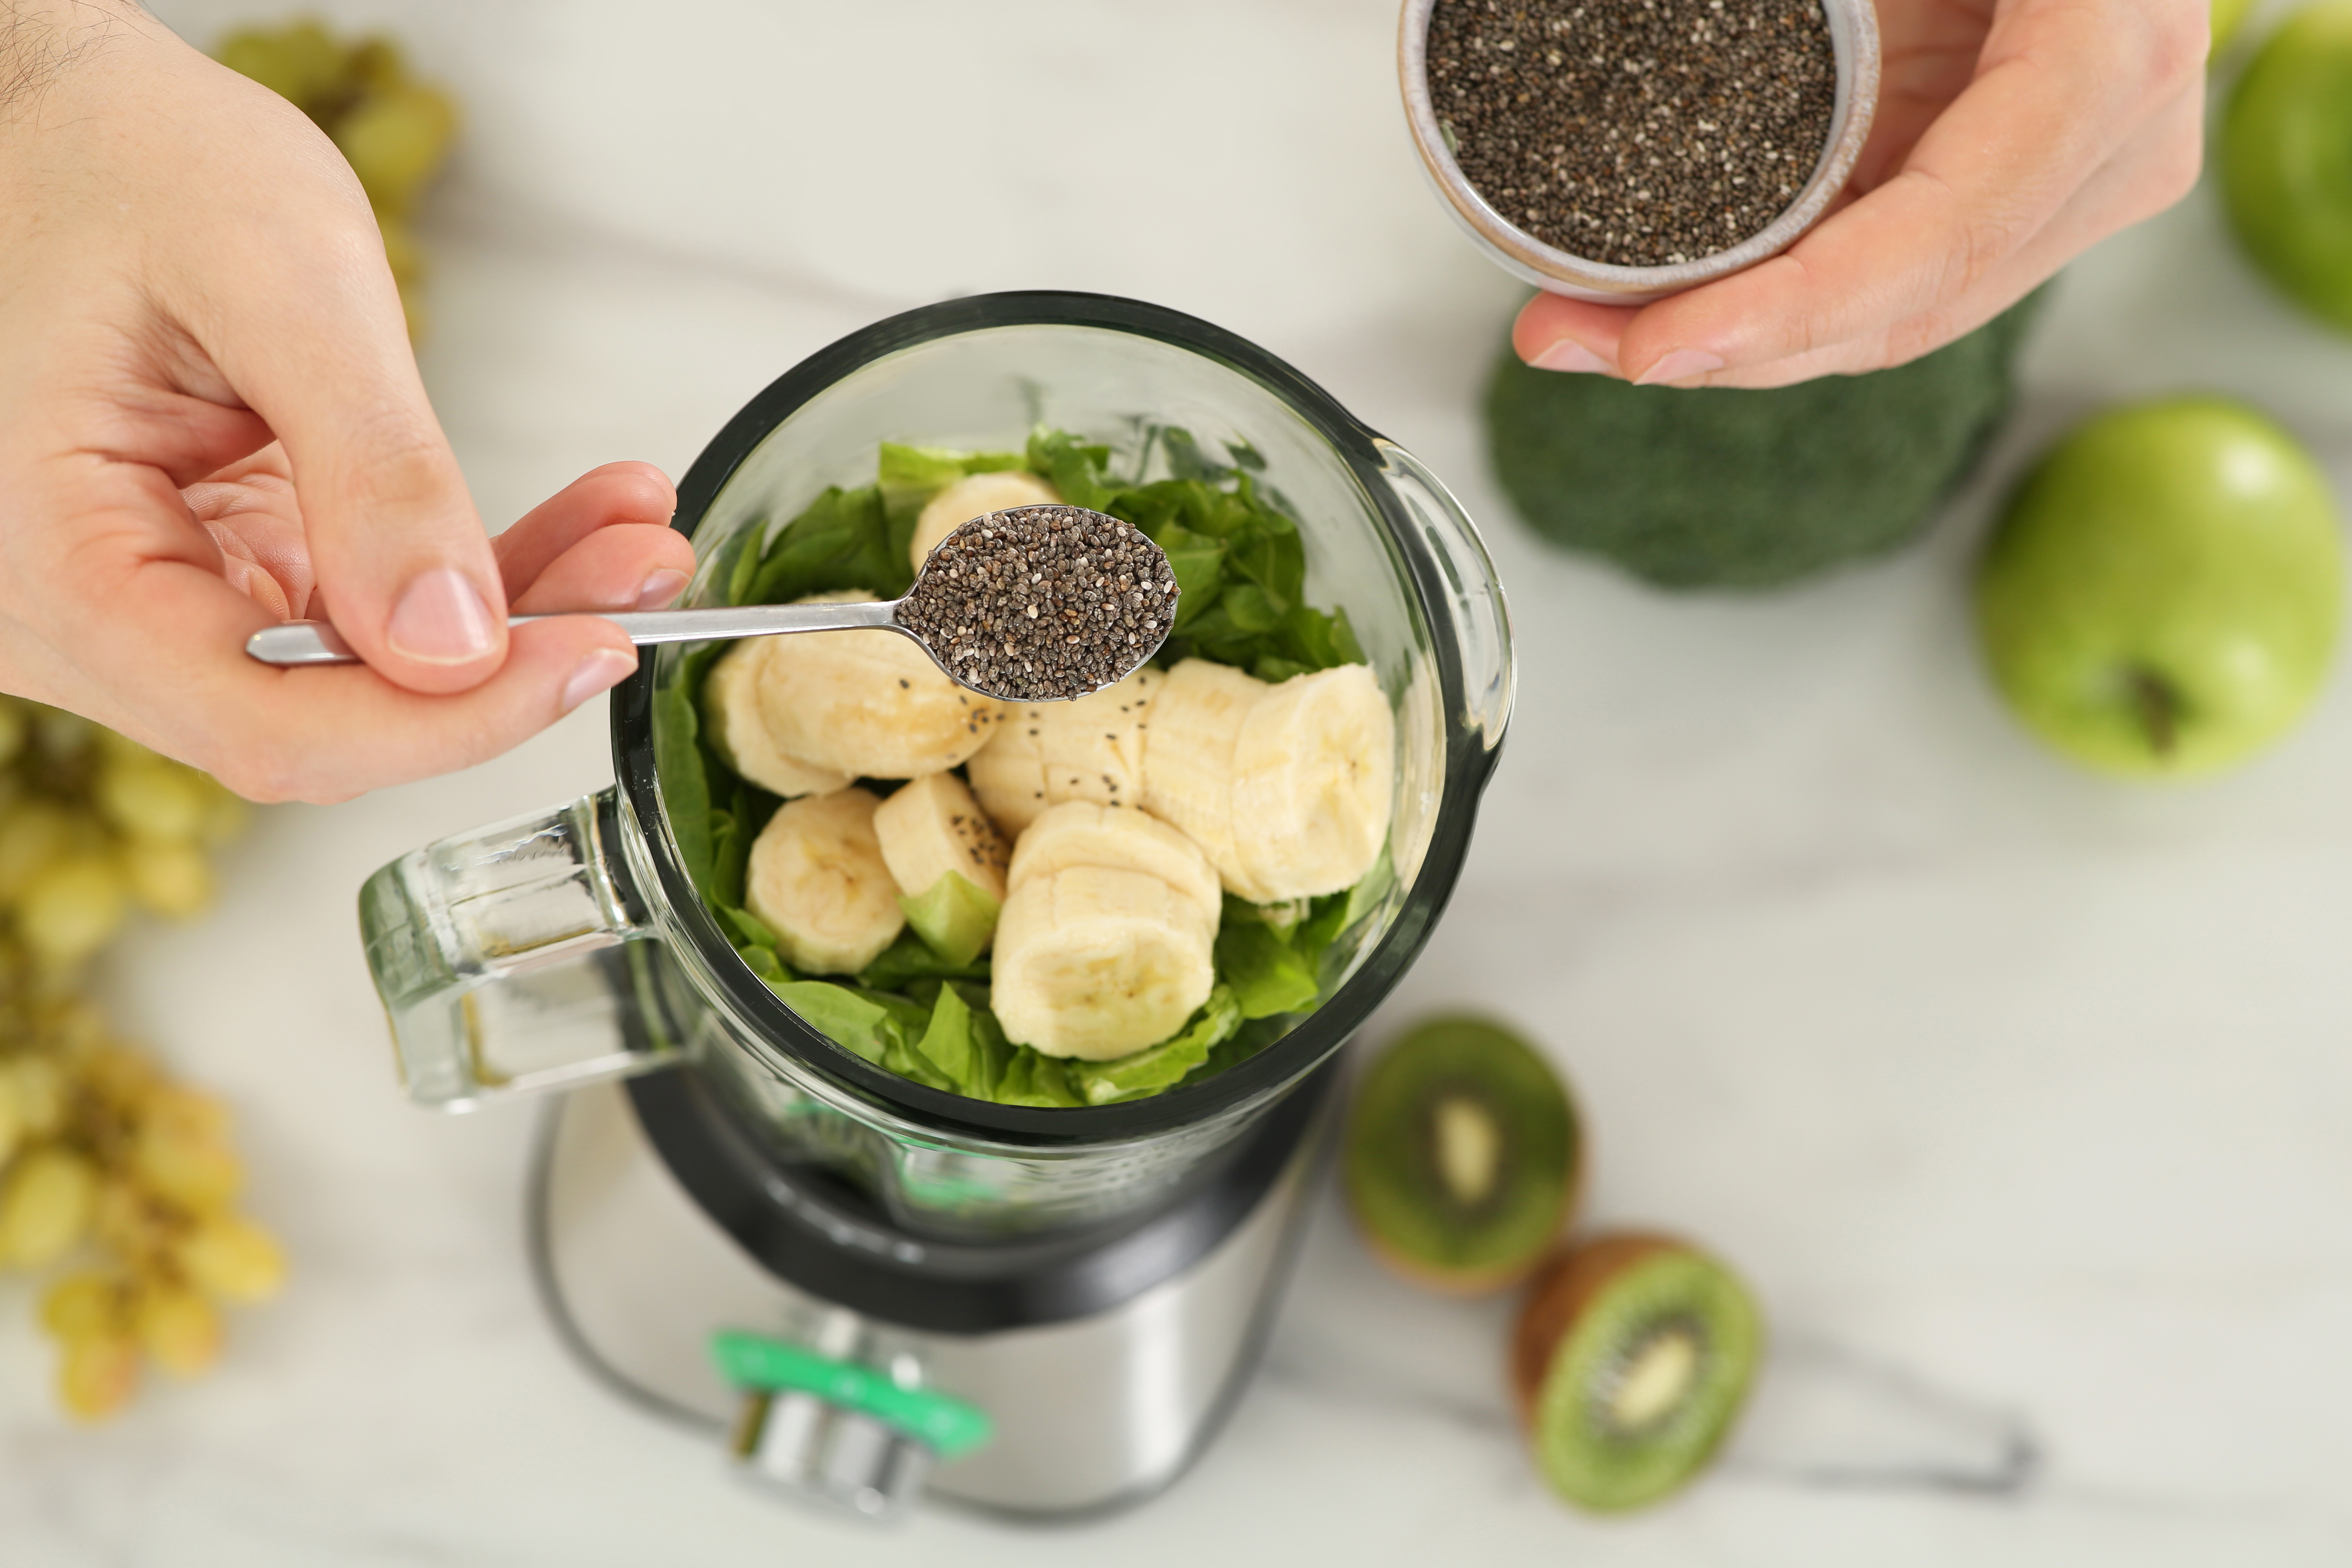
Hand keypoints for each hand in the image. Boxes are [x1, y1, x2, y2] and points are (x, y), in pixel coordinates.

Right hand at [0, 3, 694, 801]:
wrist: (74, 123)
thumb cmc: (125, 160)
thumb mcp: (275, 283)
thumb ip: (368, 466)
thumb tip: (452, 639)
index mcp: (49, 567)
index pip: (273, 727)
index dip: (448, 719)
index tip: (588, 655)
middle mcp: (79, 619)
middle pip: (328, 716)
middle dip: (504, 663)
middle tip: (641, 581)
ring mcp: (152, 605)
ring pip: (367, 671)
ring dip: (516, 614)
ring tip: (634, 541)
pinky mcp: (219, 570)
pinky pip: (363, 608)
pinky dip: (475, 571)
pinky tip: (580, 524)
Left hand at [1511, 0, 2209, 387]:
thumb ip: (1817, 4)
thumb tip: (1636, 22)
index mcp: (2107, 64)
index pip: (1939, 236)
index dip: (1792, 308)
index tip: (1652, 348)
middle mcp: (2113, 153)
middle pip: (1901, 308)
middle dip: (1723, 345)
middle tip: (1557, 337)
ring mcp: (2071, 186)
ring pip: (1883, 315)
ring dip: (1725, 335)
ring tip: (1570, 327)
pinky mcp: (2008, 194)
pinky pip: (1877, 272)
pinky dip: (1763, 293)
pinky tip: (1647, 296)